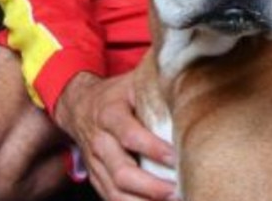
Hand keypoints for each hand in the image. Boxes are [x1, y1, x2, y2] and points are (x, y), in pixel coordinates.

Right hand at [54, 72, 177, 200]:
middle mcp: (100, 142)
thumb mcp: (133, 82)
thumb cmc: (116, 94)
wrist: (79, 105)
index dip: (153, 148)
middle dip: (151, 186)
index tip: (176, 157)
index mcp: (110, 114)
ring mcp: (96, 164)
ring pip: (115, 192)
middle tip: (178, 190)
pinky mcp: (96, 178)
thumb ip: (158, 85)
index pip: (130, 135)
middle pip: (122, 172)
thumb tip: (193, 83)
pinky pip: (111, 199)